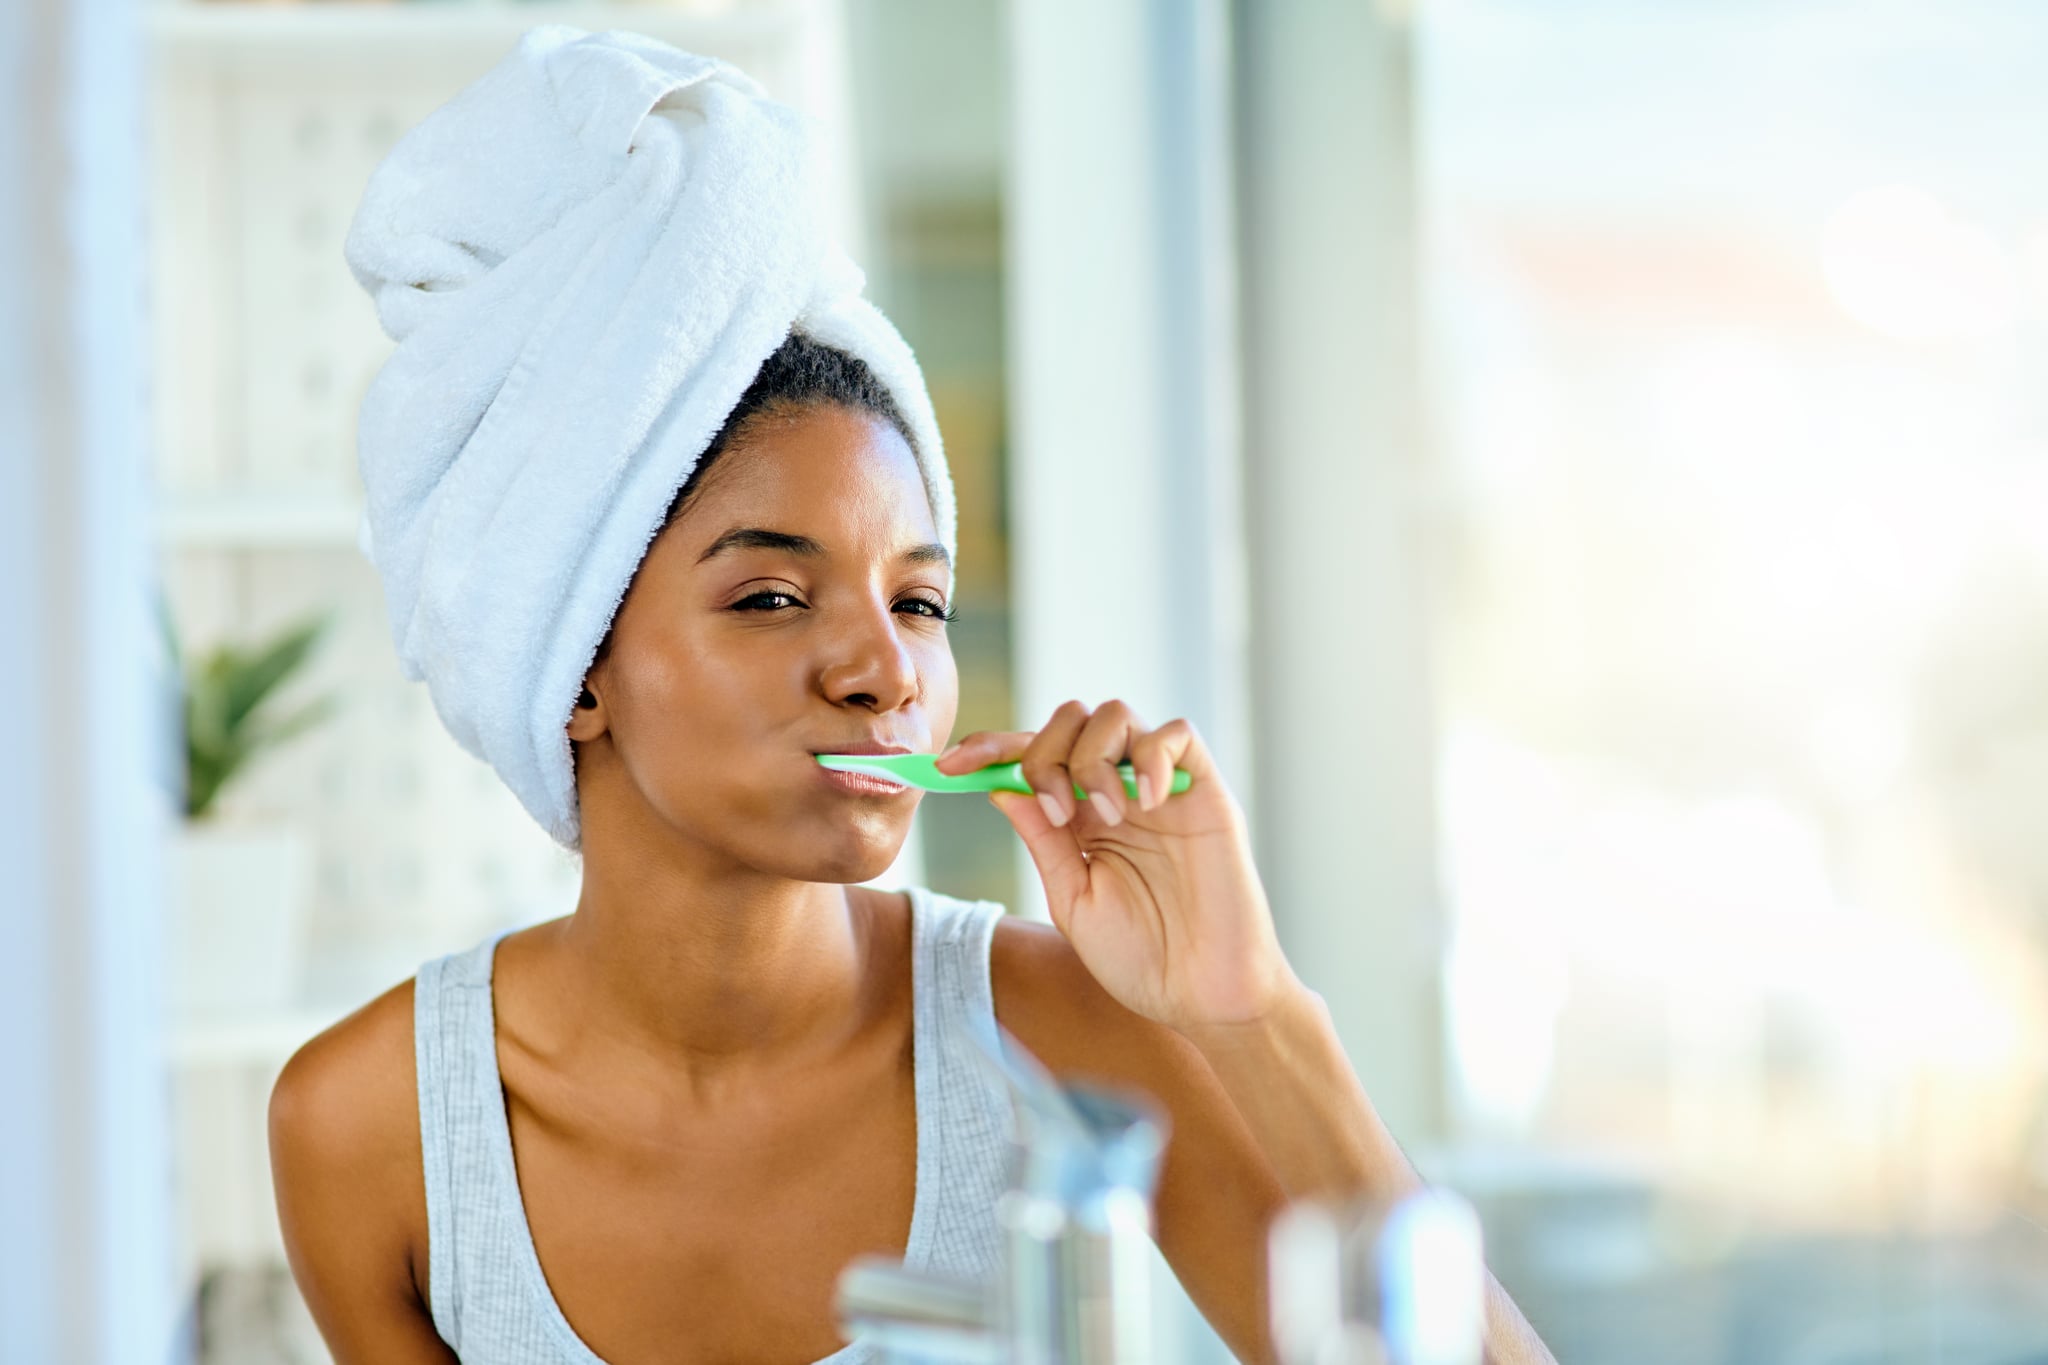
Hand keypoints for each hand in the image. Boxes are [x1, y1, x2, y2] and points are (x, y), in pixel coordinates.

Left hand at [937, 700, 1302, 1034]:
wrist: (1203, 996)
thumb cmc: (1141, 959)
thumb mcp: (1073, 899)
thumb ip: (1043, 841)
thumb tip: (999, 786)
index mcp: (1080, 816)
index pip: (1030, 757)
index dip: (988, 750)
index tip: (948, 766)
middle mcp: (1117, 791)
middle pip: (1069, 719)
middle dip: (1044, 753)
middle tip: (1057, 815)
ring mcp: (1160, 787)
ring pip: (1116, 714)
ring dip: (1092, 757)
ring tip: (1104, 817)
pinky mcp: (1205, 791)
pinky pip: (1177, 734)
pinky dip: (1151, 754)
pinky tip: (1146, 803)